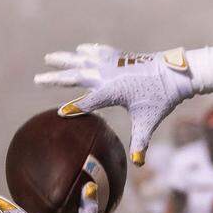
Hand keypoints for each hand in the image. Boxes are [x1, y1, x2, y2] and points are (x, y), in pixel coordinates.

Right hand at [35, 44, 194, 165]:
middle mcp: (108, 75)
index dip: (74, 108)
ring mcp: (114, 63)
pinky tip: (80, 50)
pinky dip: (87, 51)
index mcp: (112, 91)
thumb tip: (139, 163)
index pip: (87, 103)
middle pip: (76, 76)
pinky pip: (99, 52)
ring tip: (48, 58)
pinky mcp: (121, 57)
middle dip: (55, 78)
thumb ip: (140, 141)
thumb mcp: (148, 121)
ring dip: (65, 59)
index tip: (60, 113)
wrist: (176, 73)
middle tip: (36, 78)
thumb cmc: (161, 99)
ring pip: (83, 59)